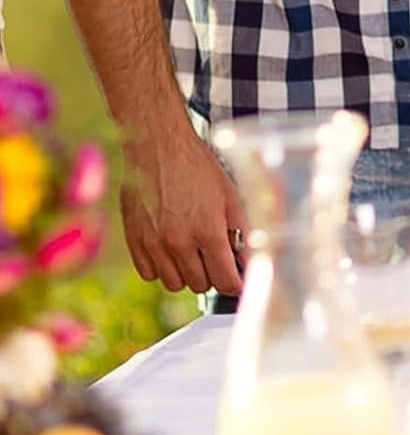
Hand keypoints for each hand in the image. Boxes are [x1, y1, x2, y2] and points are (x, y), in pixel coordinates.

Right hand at [121, 127, 247, 296]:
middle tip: (217, 257)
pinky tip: (171, 249)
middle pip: (201, 285)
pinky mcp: (134, 241)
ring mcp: (153, 245)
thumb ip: (242, 231)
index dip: (236, 283)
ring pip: (175, 284)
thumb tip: (250, 259)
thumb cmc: (198, 168)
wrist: (158, 148)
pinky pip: (149, 274)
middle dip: (213, 274)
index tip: (239, 280)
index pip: (226, 281)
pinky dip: (162, 268)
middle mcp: (179, 244)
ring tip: (194, 251)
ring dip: (188, 273)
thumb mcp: (230, 196)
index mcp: (208, 232)